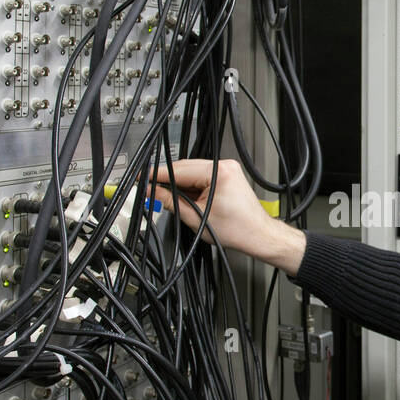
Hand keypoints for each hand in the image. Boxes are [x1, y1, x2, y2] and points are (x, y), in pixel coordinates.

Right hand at [149, 159, 305, 274]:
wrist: (257, 234)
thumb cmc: (237, 230)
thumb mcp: (196, 217)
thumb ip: (171, 202)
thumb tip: (152, 192)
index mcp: (219, 173)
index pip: (179, 170)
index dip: (157, 175)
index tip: (143, 178)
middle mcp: (224, 166)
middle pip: (184, 167)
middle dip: (166, 180)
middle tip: (149, 190)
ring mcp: (226, 168)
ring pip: (191, 171)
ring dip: (179, 183)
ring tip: (171, 199)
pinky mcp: (226, 173)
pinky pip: (201, 174)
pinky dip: (190, 184)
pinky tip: (187, 197)